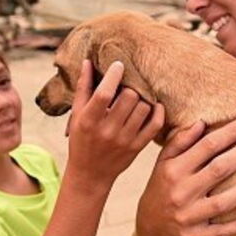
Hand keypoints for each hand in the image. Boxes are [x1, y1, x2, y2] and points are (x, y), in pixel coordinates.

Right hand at [67, 60, 164, 185]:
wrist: (90, 174)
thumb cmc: (81, 140)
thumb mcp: (76, 115)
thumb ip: (83, 88)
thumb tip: (88, 61)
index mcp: (89, 120)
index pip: (104, 93)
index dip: (114, 75)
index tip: (119, 65)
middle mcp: (108, 131)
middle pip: (129, 97)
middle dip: (130, 86)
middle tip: (129, 83)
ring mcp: (125, 140)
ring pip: (144, 108)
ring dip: (143, 98)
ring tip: (137, 96)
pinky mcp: (138, 147)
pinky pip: (155, 124)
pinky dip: (158, 112)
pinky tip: (153, 105)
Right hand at [137, 116, 235, 235]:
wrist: (151, 227)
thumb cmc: (163, 186)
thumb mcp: (163, 162)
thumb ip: (180, 142)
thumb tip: (201, 122)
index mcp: (173, 169)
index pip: (207, 146)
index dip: (231, 132)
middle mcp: (181, 192)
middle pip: (218, 169)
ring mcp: (188, 216)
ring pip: (223, 202)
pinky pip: (222, 232)